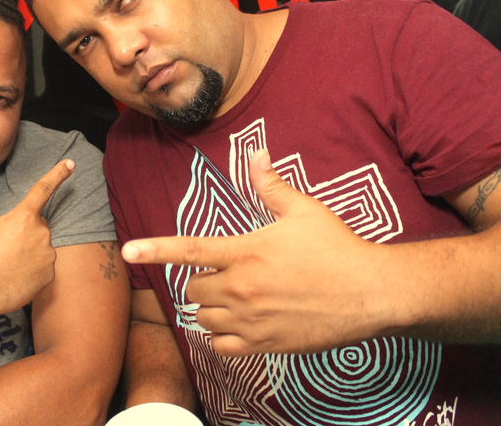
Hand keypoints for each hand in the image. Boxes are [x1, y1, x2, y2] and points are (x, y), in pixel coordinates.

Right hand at [0, 159, 75, 317]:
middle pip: (36, 225)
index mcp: (23, 216)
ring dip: (26, 251)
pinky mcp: (50, 276)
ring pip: (40, 247)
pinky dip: (30, 270)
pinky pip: (42, 267)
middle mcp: (41, 233)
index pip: (43, 189)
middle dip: (23, 231)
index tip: (71, 163)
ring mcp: (48, 256)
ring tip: (4, 265)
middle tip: (1, 247)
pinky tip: (13, 277)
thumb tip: (0, 222)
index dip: (58, 174)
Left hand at [122, 150, 390, 355]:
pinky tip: (238, 325)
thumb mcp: (305, 210)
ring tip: (233, 299)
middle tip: (225, 275)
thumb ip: (271, 185)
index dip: (154, 250)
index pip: (188, 249)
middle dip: (200, 282)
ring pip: (202, 320)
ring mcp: (251, 319)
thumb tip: (256, 153)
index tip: (128, 252)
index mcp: (246, 252)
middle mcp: (241, 288)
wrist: (372, 294)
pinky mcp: (265, 344)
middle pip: (192, 290)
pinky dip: (221, 338)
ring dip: (209, 309)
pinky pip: (222, 348)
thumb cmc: (338, 248)